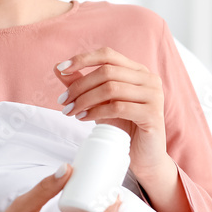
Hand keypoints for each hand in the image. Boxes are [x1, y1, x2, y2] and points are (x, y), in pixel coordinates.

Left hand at [54, 47, 169, 179]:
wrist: (144, 157)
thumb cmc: (123, 128)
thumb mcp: (100, 102)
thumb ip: (82, 84)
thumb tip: (57, 68)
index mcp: (137, 71)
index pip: (108, 55)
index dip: (83, 59)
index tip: (61, 69)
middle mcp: (149, 79)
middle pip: (107, 72)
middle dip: (80, 86)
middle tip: (63, 101)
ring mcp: (153, 95)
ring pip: (111, 88)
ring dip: (85, 99)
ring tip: (71, 111)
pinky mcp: (152, 114)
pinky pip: (118, 107)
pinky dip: (96, 111)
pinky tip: (83, 118)